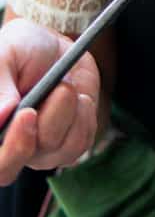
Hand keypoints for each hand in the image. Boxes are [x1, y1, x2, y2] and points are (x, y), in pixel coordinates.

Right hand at [0, 18, 99, 184]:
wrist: (56, 45)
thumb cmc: (22, 48)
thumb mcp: (5, 53)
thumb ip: (0, 84)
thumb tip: (1, 116)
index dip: (5, 147)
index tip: (26, 113)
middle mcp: (6, 144)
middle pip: (6, 171)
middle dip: (25, 142)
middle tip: (46, 102)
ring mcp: (37, 151)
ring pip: (52, 151)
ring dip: (66, 113)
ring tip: (64, 85)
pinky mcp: (67, 145)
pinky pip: (79, 143)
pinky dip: (84, 116)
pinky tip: (79, 97)